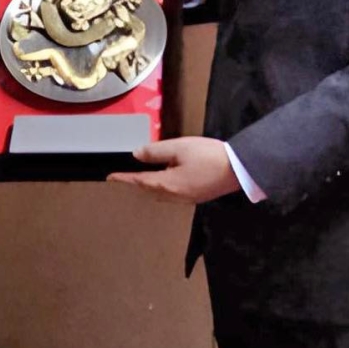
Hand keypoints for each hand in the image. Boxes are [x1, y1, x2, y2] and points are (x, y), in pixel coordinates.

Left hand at [107, 137, 240, 203]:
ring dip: (149, 185)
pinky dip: (162, 187)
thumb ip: (156, 152)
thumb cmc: (208, 156)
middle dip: (136, 183)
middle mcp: (175, 196)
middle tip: (125, 174)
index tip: (110, 178)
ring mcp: (186, 199)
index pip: (139, 181)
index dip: (124, 178)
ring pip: (160, 194)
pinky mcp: (196, 197)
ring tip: (143, 175)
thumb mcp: (179, 148)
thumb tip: (136, 155)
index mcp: (168, 184)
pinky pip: (172, 194)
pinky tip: (166, 177)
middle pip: (149, 190)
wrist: (238, 169)